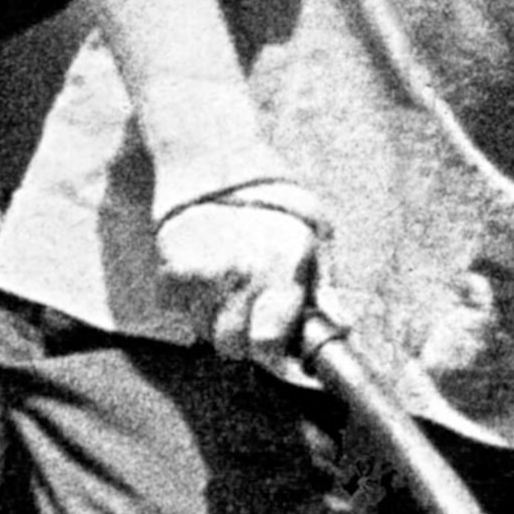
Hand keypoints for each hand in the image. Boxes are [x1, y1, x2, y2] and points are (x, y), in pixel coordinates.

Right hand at [153, 188, 327, 366]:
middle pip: (231, 346)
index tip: (278, 351)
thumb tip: (342, 326)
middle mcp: (239, 275)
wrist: (212, 157)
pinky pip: (178, 310)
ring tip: (230, 292)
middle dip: (244, 342)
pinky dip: (190, 303)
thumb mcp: (314, 233)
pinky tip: (206, 279)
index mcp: (280, 268)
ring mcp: (201, 274)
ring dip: (217, 324)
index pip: (267, 342)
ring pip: (203, 332)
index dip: (273, 356)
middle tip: (253, 320)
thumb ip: (323, 285)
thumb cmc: (273, 196)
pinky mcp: (171, 269)